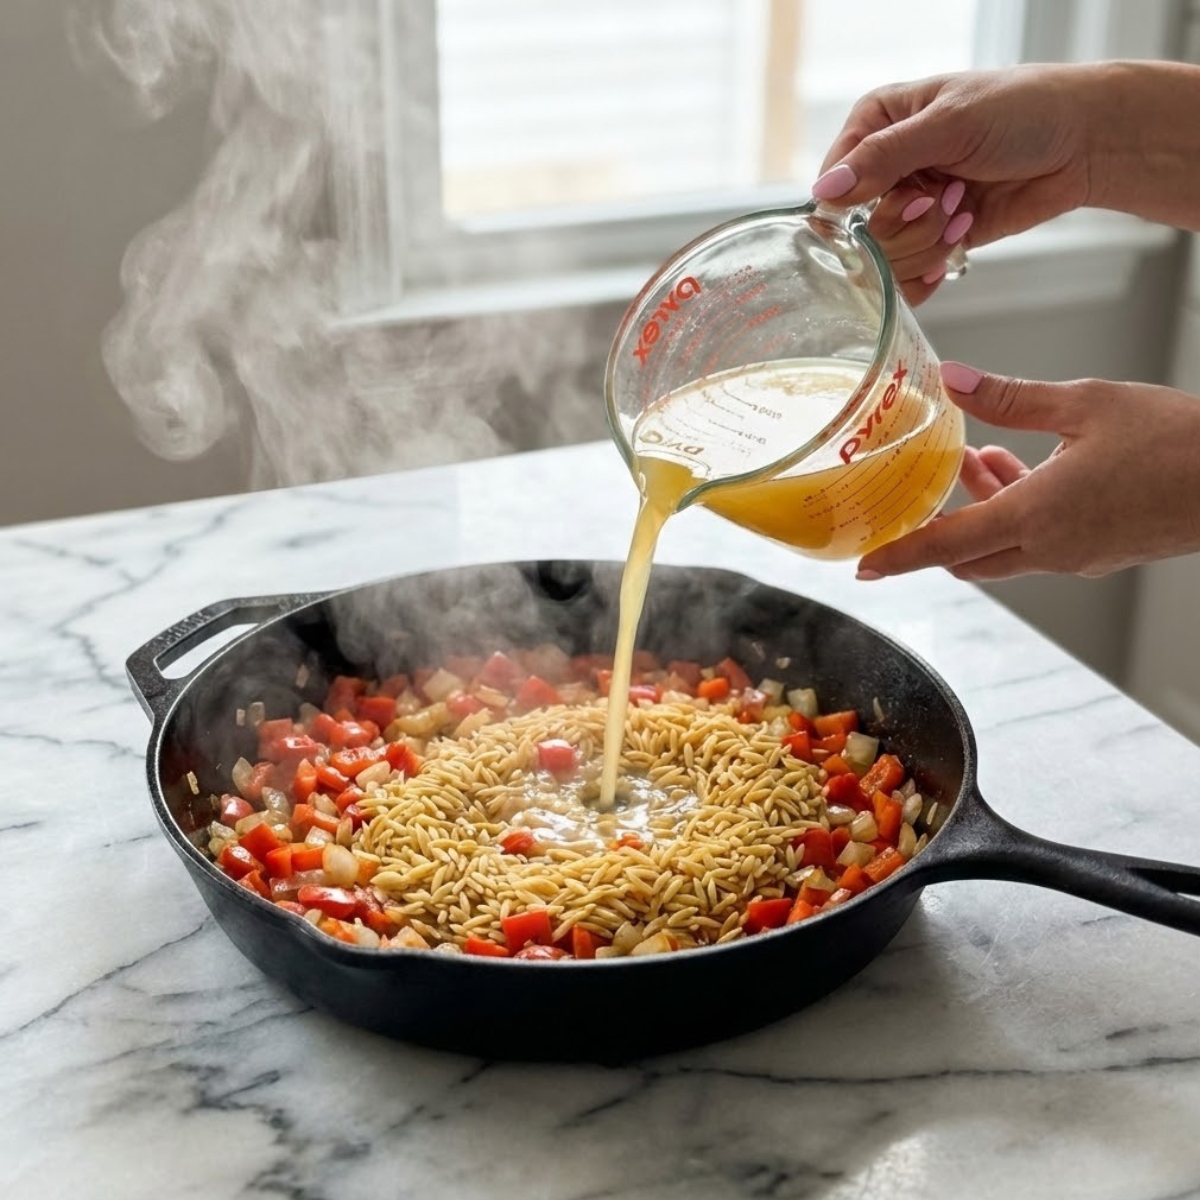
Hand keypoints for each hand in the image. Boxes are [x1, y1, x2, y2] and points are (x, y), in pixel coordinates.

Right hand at [812, 64, 1095, 303]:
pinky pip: (908, 277)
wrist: (1083, 142)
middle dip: (908, 223)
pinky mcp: (932, 240)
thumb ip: (883, 158)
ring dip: (929, 242)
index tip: (908, 193)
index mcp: (876, 124)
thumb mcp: (949, 124)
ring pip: (885, 258)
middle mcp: (885, 168)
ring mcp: (909, 207)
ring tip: (966, 211)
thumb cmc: (1023, 110)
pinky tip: (957, 247)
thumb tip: (824, 192)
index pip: (833, 183)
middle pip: (857, 230)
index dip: (860, 204)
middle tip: (949, 197)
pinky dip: (931, 271)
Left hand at [856, 362, 1199, 580]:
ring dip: (980, 510)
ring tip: (975, 457)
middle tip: (918, 489)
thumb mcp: (1085, 404)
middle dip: (934, 528)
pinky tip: (1022, 467)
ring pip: (1002, 547)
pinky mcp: (1098, 553)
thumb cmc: (1174, 441)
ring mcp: (1075, 558)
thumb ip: (1010, 398)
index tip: (862, 568)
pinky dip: (1015, 513)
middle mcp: (1048, 550)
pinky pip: (1036, 543)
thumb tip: (951, 378)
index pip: (944, 547)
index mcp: (1035, 518)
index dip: (899, 558)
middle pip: (966, 555)